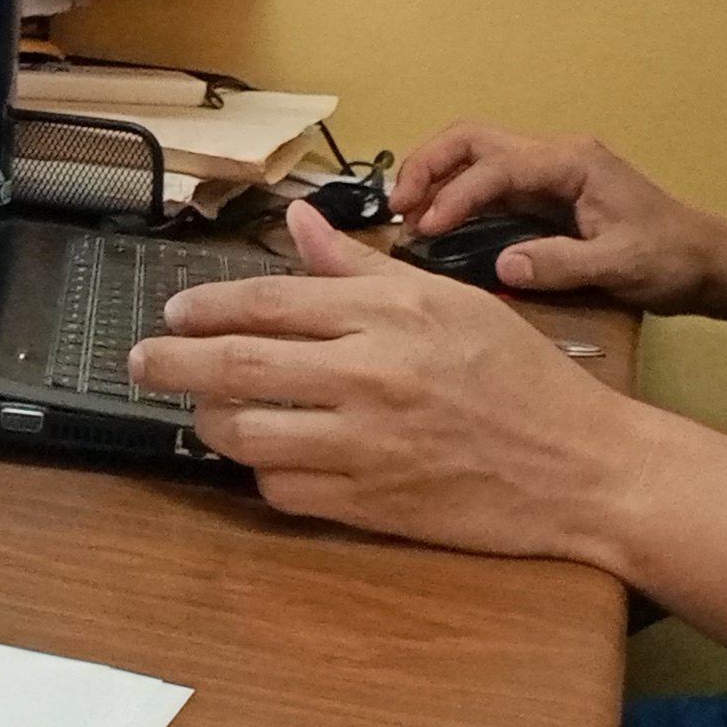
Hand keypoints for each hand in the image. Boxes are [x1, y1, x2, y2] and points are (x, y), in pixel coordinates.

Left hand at [125, 204, 639, 554]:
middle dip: (172, 363)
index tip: (172, 311)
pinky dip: (260, 473)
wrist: (584, 466)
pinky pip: (283, 490)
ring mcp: (367, 444)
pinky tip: (262, 458)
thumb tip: (299, 221)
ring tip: (202, 412)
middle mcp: (370, 374)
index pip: (268, 302)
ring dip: (209, 423)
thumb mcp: (451, 298)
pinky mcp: (372, 504)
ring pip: (247, 434)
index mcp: (389, 314)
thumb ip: (363, 264)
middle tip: (142, 362)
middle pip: (237, 365)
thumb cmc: (522, 378)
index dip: (205, 306)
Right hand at [395, 119, 726, 310]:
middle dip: (428, 164)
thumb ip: (560, 264)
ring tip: (406, 213)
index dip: (455, 197)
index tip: (426, 230)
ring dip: (436, 176)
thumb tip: (501, 264)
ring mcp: (550, 172)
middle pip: (473, 139)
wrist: (708, 261)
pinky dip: (456, 195)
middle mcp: (556, 156)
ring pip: (476, 154)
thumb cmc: (672, 259)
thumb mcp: (620, 267)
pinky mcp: (547, 194)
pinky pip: (489, 182)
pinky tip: (438, 223)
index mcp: (572, 163)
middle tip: (397, 205)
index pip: (496, 168)